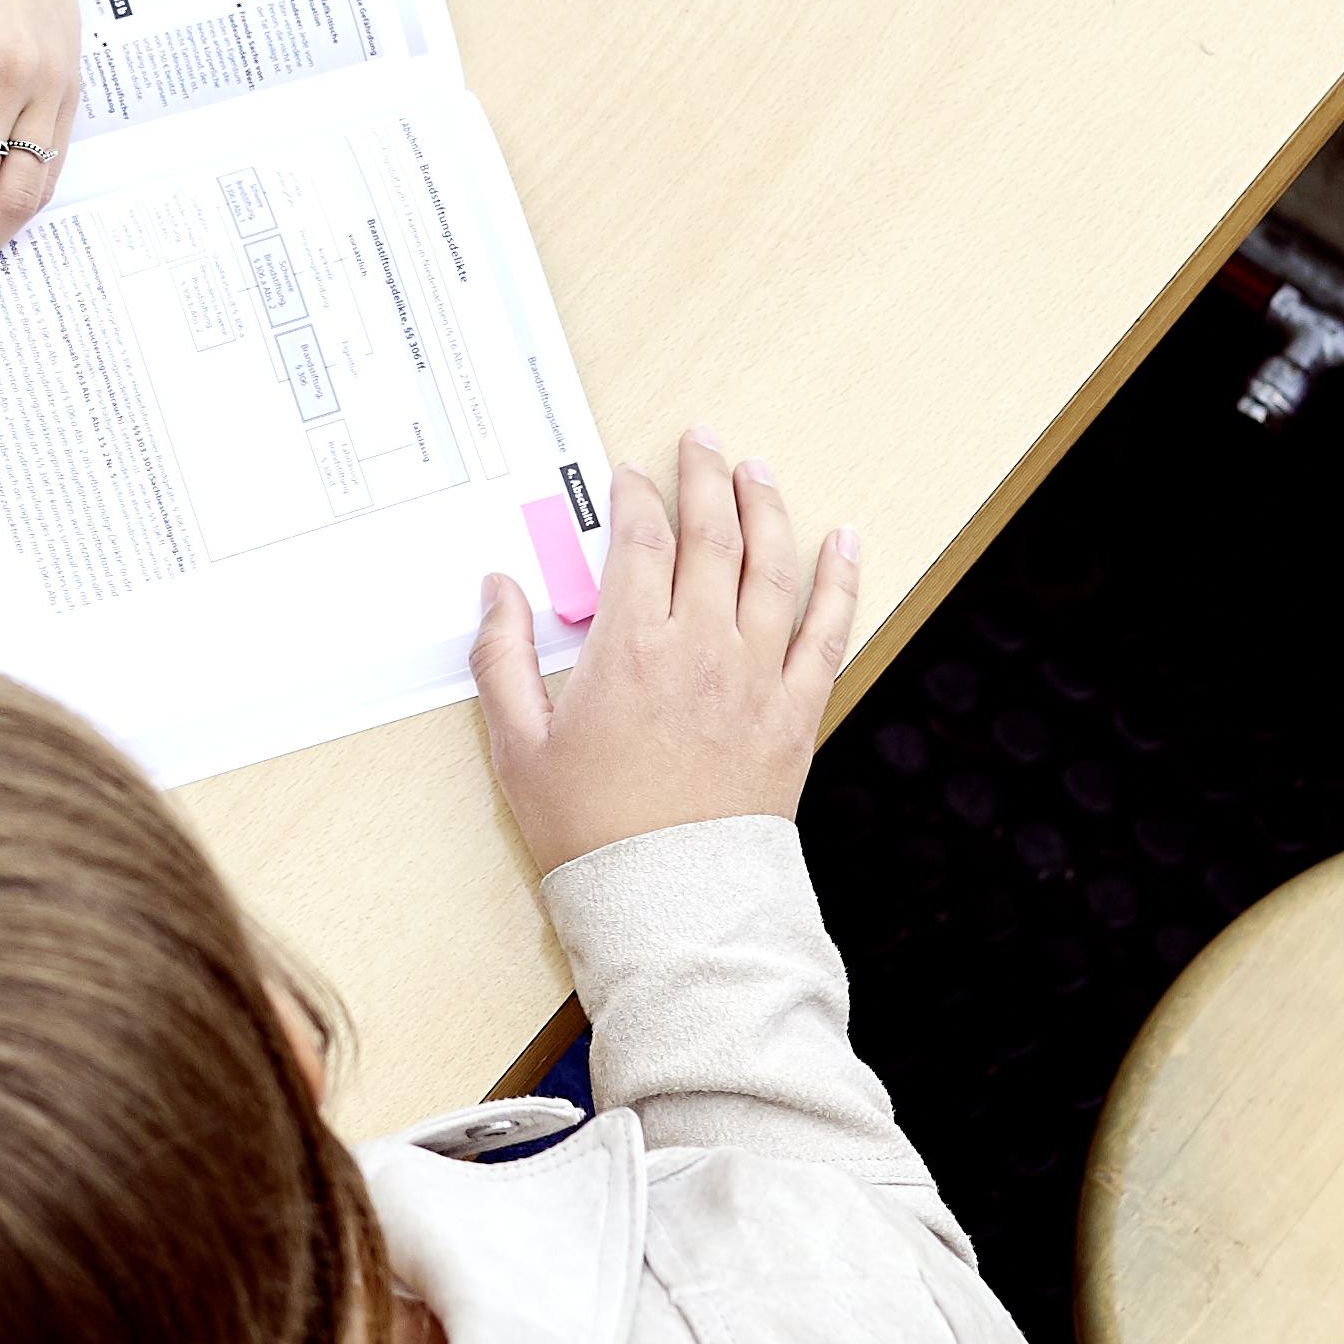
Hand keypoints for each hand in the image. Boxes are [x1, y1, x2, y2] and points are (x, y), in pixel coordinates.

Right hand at [469, 431, 863, 871]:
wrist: (668, 902)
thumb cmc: (589, 831)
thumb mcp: (518, 746)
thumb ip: (503, 657)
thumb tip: (498, 589)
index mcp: (630, 647)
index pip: (639, 540)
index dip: (635, 496)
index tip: (631, 475)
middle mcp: (700, 646)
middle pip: (711, 535)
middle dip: (705, 477)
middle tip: (702, 441)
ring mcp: (755, 677)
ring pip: (772, 567)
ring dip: (768, 508)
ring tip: (759, 472)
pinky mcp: (794, 713)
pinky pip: (828, 631)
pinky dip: (840, 580)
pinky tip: (845, 543)